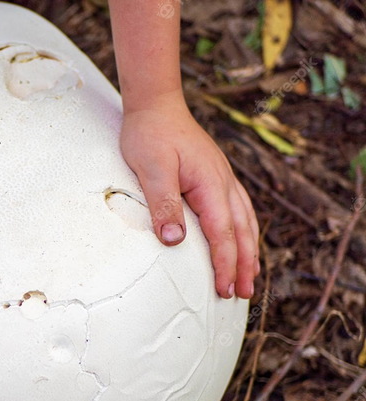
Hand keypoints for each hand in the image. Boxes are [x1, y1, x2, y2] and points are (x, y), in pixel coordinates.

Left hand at [120, 90, 258, 299]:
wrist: (156, 105)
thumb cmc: (150, 135)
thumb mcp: (151, 170)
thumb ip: (163, 204)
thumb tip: (174, 241)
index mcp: (210, 184)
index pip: (223, 234)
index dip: (226, 264)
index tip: (227, 289)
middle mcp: (223, 183)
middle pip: (242, 231)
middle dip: (244, 265)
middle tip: (243, 294)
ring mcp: (222, 178)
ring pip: (245, 220)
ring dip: (248, 250)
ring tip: (250, 275)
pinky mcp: (215, 175)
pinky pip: (238, 208)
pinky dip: (243, 230)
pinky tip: (241, 238)